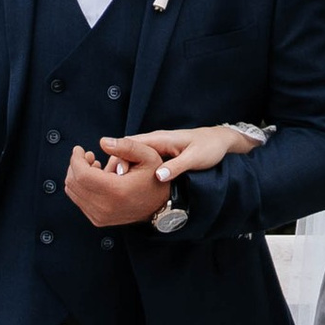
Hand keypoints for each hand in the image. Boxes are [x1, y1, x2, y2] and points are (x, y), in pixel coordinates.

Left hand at [62, 145, 175, 228]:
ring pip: (73, 192)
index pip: (81, 174)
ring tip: (93, 165)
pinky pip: (78, 200)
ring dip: (77, 175)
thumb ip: (125, 146)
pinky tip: (95, 178)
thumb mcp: (148, 156)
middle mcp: (105, 207)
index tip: (79, 149)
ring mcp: (100, 216)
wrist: (160, 205)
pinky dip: (81, 187)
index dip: (76, 159)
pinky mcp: (98, 219)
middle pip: (73, 183)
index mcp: (116, 191)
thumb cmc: (155, 178)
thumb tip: (102, 142)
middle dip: (76, 165)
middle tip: (88, 156)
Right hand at [101, 124, 260, 186]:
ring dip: (120, 168)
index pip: (132, 144)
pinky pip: (138, 160)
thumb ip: (176, 167)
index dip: (119, 157)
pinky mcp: (158, 154)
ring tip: (111, 186)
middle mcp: (154, 141)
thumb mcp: (195, 158)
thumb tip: (158, 177)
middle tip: (106, 184)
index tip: (115, 175)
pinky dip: (129, 168)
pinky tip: (125, 182)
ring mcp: (155, 147)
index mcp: (160, 139)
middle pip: (126, 150)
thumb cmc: (208, 148)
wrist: (219, 141)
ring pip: (131, 155)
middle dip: (114, 164)